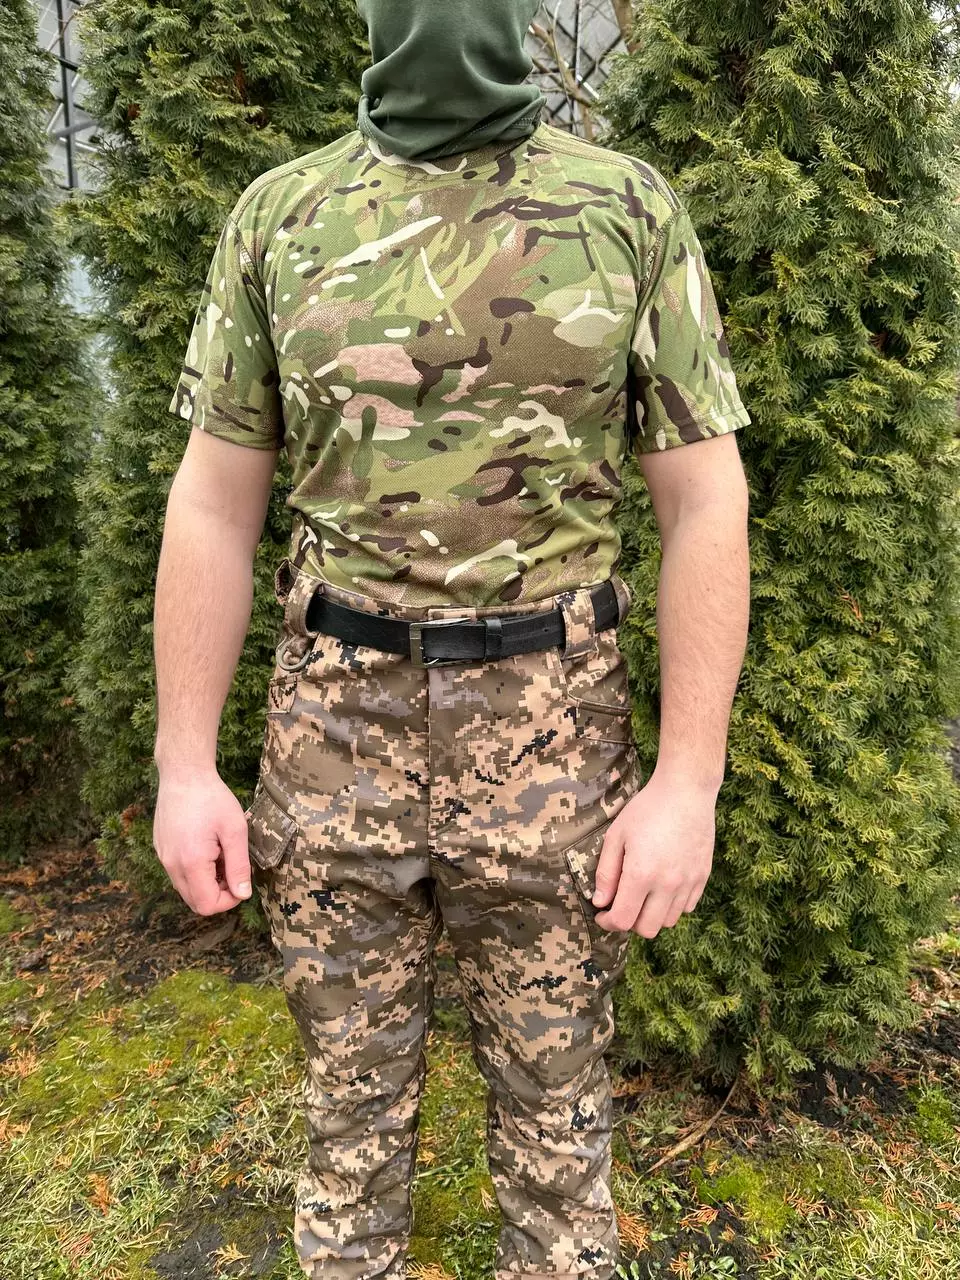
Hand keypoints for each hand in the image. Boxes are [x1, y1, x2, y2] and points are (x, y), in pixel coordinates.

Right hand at [153, 767, 251, 914]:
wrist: (183, 774)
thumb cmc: (212, 797)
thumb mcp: (235, 830)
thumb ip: (239, 866)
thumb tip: (243, 894)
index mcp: (191, 862)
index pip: (207, 905)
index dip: (229, 901)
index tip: (241, 881)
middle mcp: (172, 865)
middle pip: (195, 901)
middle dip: (218, 893)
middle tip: (233, 867)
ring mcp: (163, 857)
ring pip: (186, 888)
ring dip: (207, 882)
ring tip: (221, 854)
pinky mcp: (161, 849)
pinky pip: (178, 873)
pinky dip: (195, 870)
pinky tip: (207, 847)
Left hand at [591, 769, 716, 938]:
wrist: (686, 791)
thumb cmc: (647, 809)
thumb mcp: (616, 835)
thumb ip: (606, 872)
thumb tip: (601, 902)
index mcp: (641, 874)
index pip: (623, 920)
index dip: (608, 923)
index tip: (603, 914)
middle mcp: (668, 884)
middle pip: (647, 929)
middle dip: (630, 922)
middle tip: (622, 905)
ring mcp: (689, 882)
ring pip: (668, 921)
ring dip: (652, 915)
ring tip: (643, 895)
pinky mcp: (703, 877)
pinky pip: (686, 907)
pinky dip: (672, 905)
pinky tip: (662, 886)